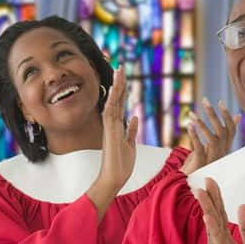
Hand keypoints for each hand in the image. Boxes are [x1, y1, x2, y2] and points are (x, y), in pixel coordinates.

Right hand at [86, 68, 139, 217]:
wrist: (114, 177)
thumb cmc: (121, 164)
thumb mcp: (130, 144)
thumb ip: (131, 130)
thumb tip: (134, 118)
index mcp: (117, 126)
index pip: (120, 103)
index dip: (122, 90)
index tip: (125, 77)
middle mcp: (112, 124)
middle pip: (115, 98)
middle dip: (119, 82)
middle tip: (122, 66)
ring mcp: (110, 127)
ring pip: (112, 101)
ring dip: (117, 86)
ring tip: (120, 71)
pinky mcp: (110, 132)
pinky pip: (111, 111)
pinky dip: (113, 99)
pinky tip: (116, 87)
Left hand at [182, 98, 239, 174]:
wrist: (191, 183)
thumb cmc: (200, 164)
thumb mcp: (210, 147)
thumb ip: (220, 135)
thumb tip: (234, 118)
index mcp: (225, 148)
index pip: (231, 130)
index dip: (227, 116)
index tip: (221, 103)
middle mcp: (222, 152)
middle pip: (223, 131)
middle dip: (214, 114)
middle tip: (205, 100)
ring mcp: (213, 158)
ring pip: (213, 138)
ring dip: (203, 124)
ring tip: (192, 113)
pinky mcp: (202, 162)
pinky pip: (200, 147)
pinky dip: (194, 136)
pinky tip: (189, 126)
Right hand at [194, 177, 244, 243]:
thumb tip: (243, 206)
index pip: (220, 217)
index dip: (216, 200)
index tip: (211, 182)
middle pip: (213, 220)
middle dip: (209, 201)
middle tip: (203, 180)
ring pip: (213, 230)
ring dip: (208, 211)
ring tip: (202, 193)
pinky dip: (214, 230)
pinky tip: (210, 217)